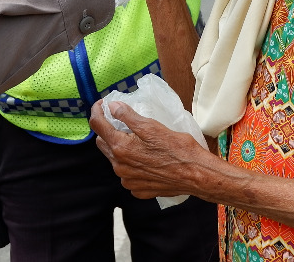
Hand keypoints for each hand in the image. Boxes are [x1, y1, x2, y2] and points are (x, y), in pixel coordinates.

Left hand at [89, 101, 213, 198]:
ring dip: (119, 148)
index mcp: (120, 148)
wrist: (196, 175)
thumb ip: (128, 116)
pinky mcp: (138, 190)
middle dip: (108, 130)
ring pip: (114, 160)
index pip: (97, 125)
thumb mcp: (152, 126)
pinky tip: (145, 158)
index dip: (97, 111)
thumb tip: (112, 106)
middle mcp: (119, 167)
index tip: (103, 104)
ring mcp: (128, 181)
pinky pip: (127, 174)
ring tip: (136, 140)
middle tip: (121, 121)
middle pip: (103, 143)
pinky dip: (131, 164)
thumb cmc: (177, 148)